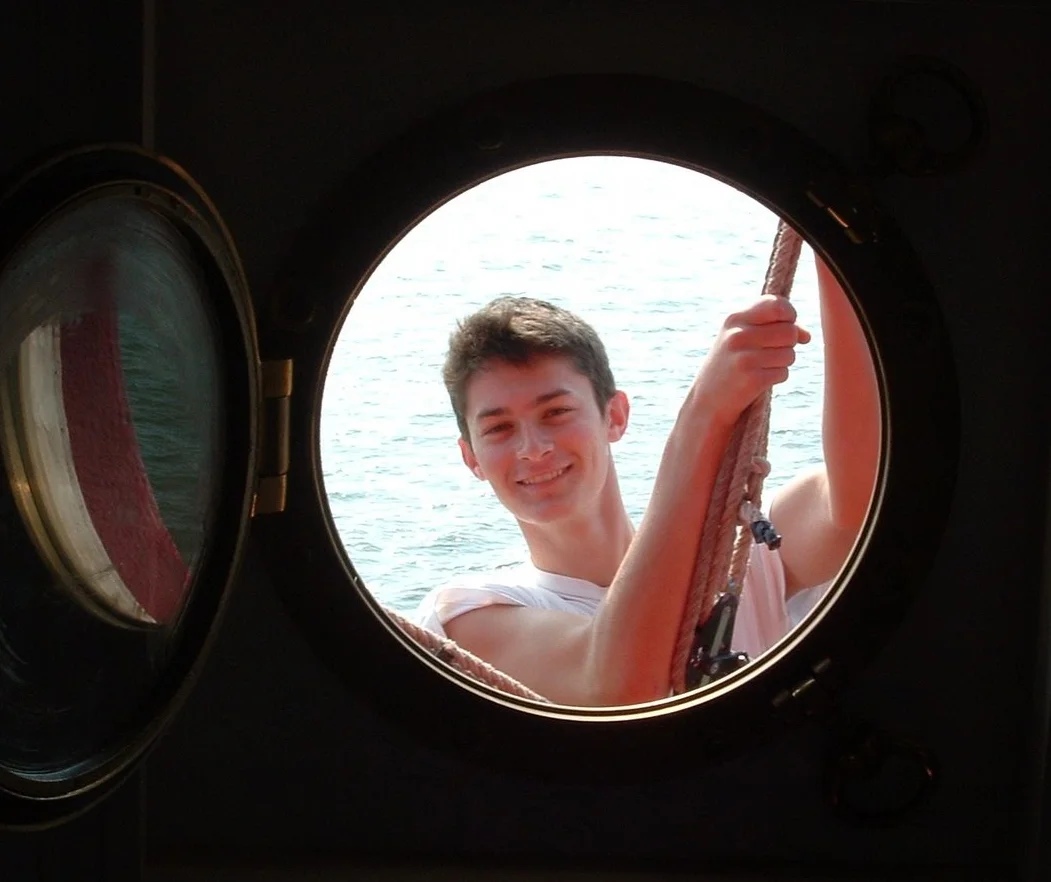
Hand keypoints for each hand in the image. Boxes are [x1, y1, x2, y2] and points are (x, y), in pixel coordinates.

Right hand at [686, 295, 810, 428]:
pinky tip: (758, 380)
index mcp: (734, 319)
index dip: (790, 315)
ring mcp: (743, 358)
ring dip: (782, 363)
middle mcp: (737, 336)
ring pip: (789, 354)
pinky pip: (783, 373)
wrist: (707, 400)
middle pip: (790, 332)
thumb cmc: (731, 364)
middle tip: (770, 352)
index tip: (784, 326)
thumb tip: (806, 336)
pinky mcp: (751, 380)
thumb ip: (774, 327)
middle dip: (788, 344)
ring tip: (761, 367)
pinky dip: (776, 377)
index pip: (777, 305)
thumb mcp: (742, 337)